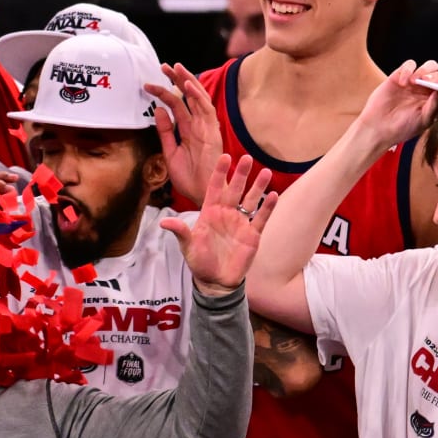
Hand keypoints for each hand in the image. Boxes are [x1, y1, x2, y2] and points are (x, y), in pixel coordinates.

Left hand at [149, 63, 220, 208]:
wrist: (203, 194)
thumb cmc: (190, 178)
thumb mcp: (170, 153)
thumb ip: (165, 132)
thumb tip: (158, 111)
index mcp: (188, 130)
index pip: (177, 105)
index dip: (164, 93)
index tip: (149, 85)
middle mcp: (198, 126)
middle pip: (188, 97)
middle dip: (178, 79)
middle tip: (164, 66)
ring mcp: (206, 128)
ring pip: (198, 98)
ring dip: (188, 81)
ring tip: (176, 68)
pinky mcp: (212, 133)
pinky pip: (206, 110)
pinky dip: (198, 96)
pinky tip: (188, 85)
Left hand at [161, 154, 274, 295]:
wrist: (215, 281)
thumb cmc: (199, 262)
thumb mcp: (187, 246)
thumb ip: (180, 231)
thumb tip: (163, 222)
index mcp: (209, 213)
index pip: (214, 188)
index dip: (219, 173)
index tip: (224, 156)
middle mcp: (226, 214)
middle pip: (234, 190)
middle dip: (240, 174)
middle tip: (247, 157)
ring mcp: (240, 223)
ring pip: (250, 200)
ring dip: (258, 187)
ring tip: (266, 172)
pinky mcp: (252, 235)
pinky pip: (261, 218)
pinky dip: (267, 207)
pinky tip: (274, 195)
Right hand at [356, 59, 437, 151]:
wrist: (379, 128)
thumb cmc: (403, 127)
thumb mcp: (423, 120)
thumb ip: (435, 106)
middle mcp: (430, 89)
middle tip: (431, 82)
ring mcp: (416, 82)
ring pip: (430, 65)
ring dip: (426, 70)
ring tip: (416, 81)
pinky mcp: (400, 76)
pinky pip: (409, 64)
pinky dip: (408, 70)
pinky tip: (403, 83)